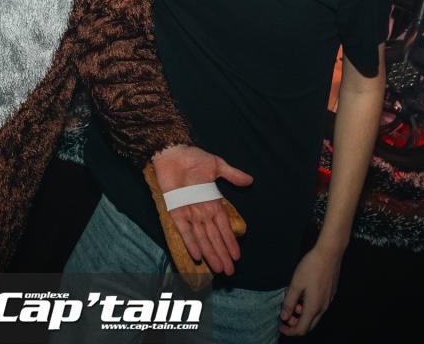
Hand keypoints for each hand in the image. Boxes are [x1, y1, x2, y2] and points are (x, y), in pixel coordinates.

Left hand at [152, 144, 252, 274]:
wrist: (172, 151)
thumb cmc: (193, 158)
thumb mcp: (216, 165)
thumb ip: (232, 174)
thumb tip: (250, 180)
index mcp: (212, 201)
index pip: (223, 226)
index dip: (230, 241)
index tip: (237, 256)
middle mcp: (201, 210)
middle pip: (214, 236)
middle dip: (222, 253)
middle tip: (230, 271)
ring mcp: (188, 211)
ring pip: (201, 237)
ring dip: (209, 252)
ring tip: (218, 268)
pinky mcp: (175, 209)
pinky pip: (183, 229)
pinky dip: (190, 242)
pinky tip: (196, 255)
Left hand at [279, 245, 341, 335]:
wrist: (329, 255)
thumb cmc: (311, 267)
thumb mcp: (295, 284)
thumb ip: (289, 302)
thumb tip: (284, 317)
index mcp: (313, 307)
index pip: (302, 329)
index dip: (290, 331)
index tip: (280, 326)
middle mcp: (323, 308)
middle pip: (309, 325)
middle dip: (295, 324)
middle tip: (284, 315)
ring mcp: (328, 301)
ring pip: (314, 316)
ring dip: (302, 314)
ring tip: (292, 301)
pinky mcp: (329, 294)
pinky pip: (318, 307)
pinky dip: (308, 307)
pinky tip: (302, 295)